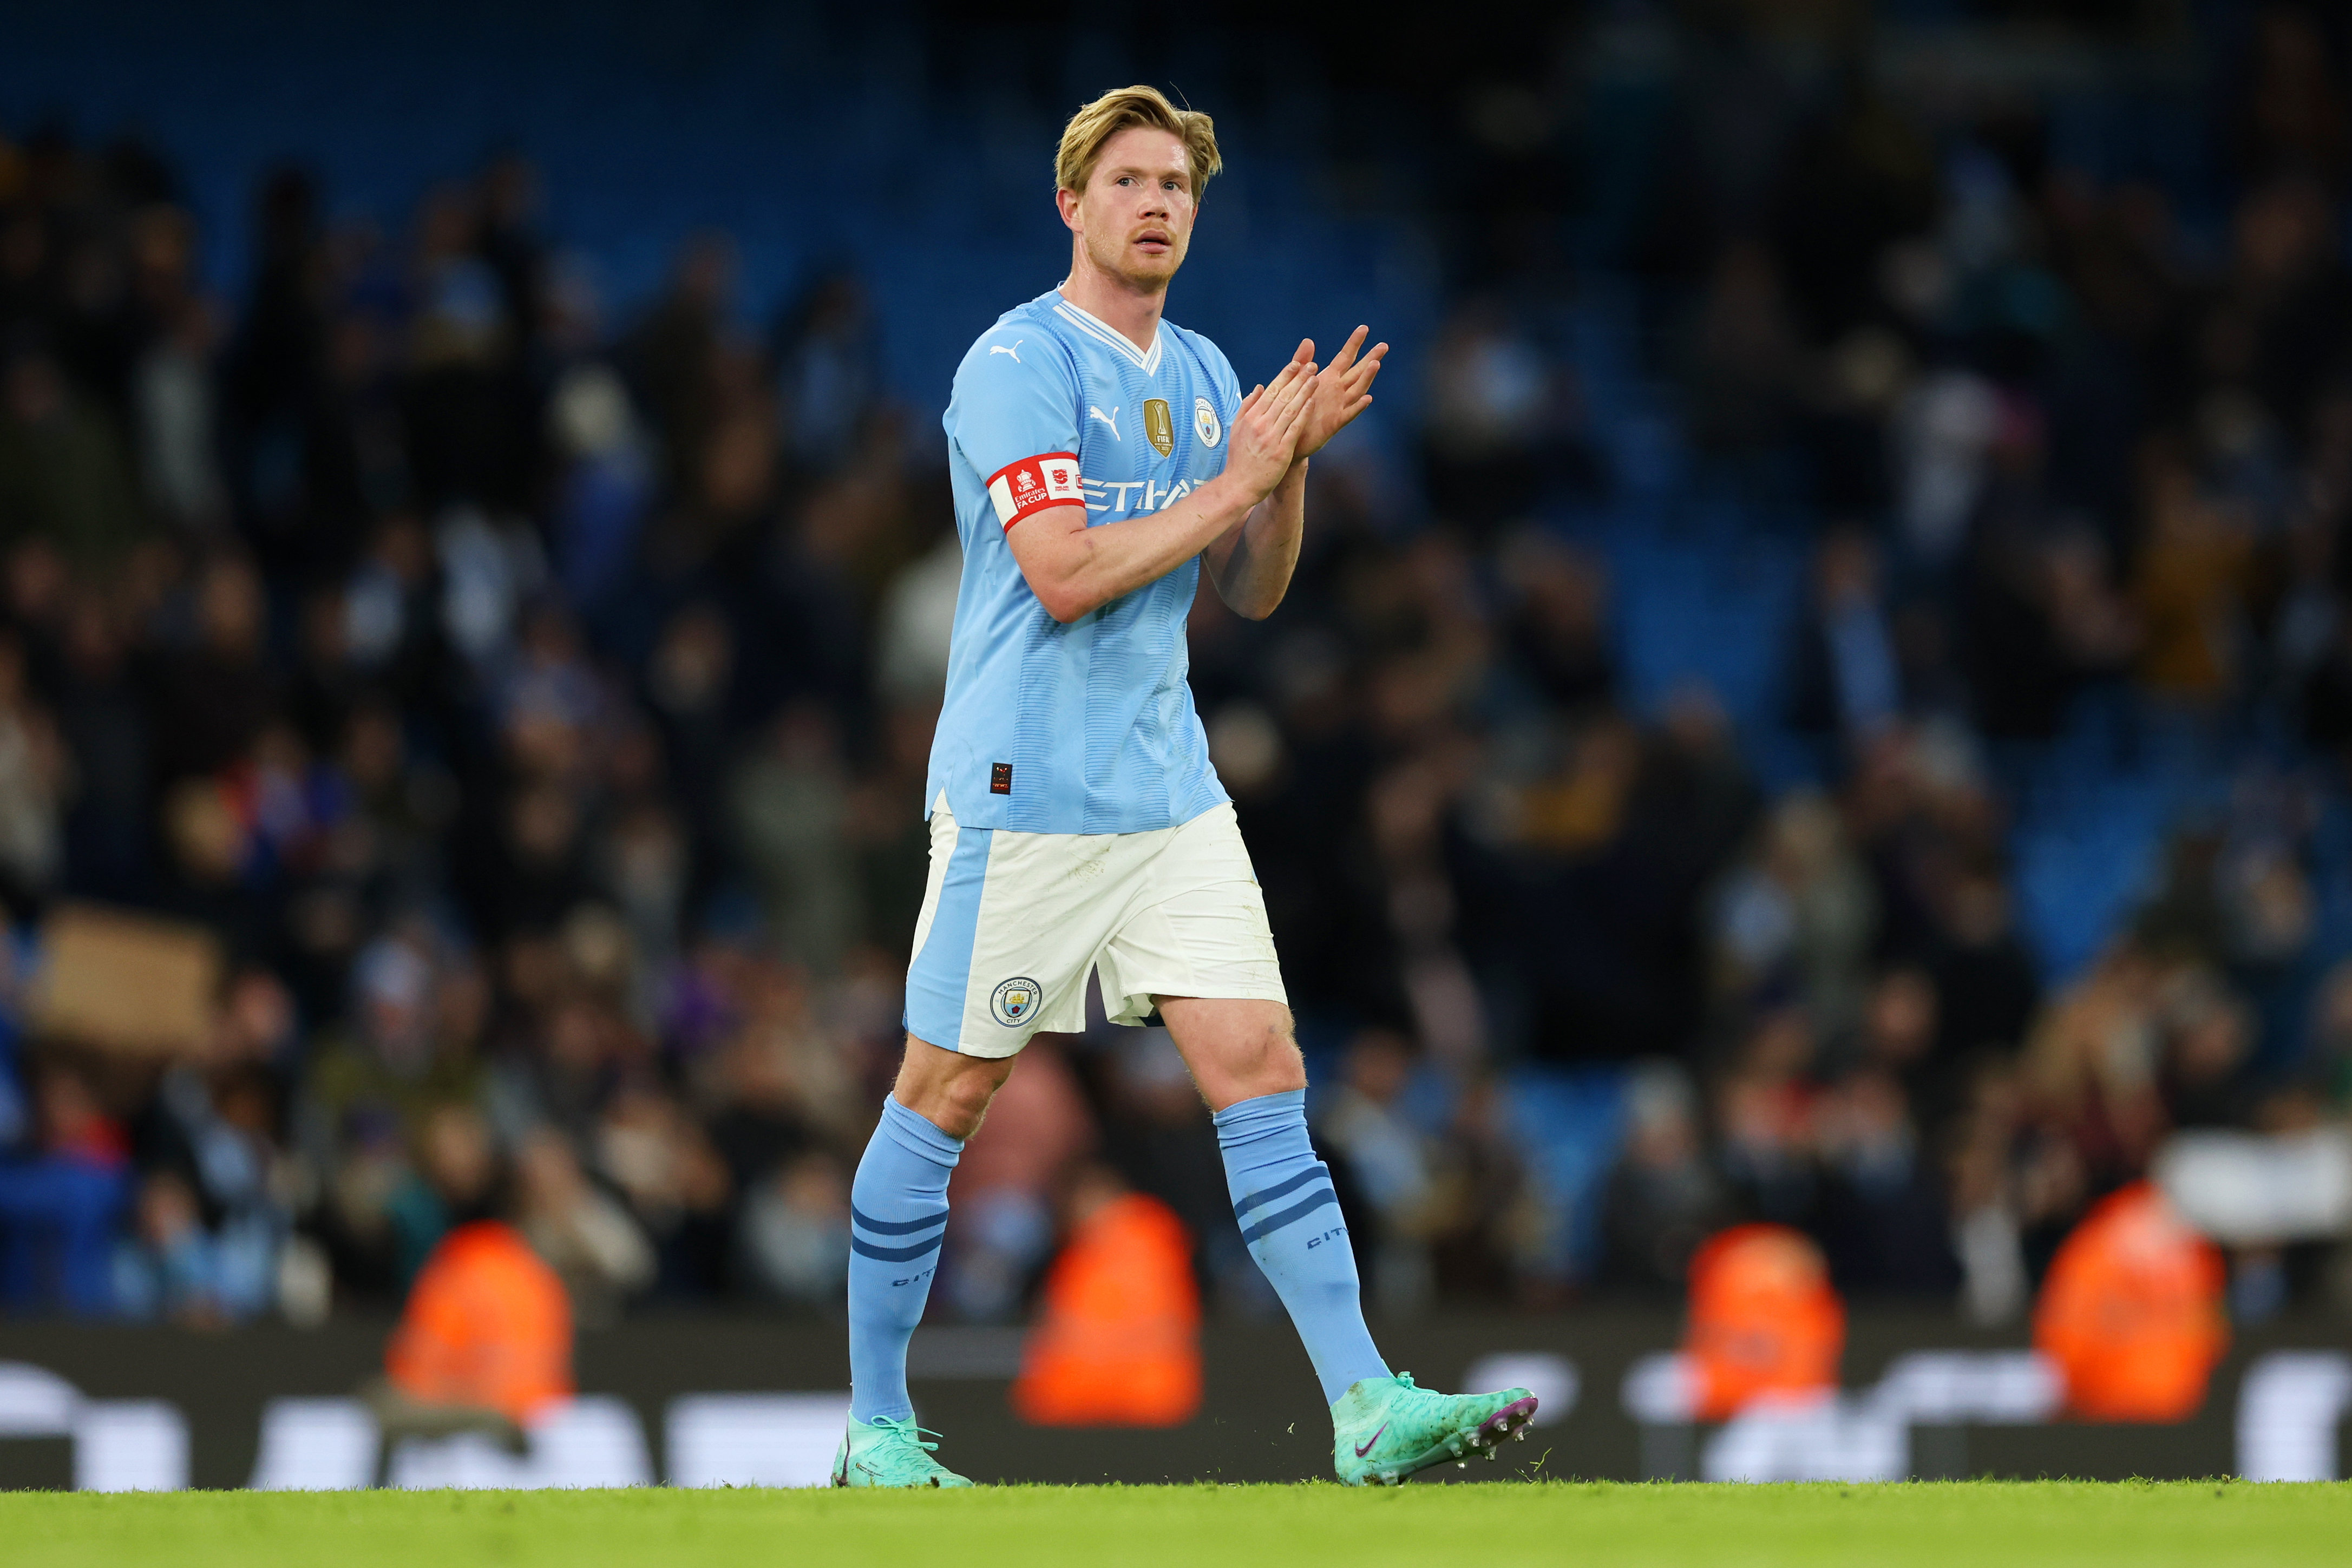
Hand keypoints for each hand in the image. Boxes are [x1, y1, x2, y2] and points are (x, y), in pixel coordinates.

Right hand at [1225, 356, 1317, 498]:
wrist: (1239, 485)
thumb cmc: (1239, 459)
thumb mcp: (1236, 430)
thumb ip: (1247, 407)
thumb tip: (1259, 387)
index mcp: (1250, 417)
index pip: (1270, 391)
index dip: (1285, 376)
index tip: (1297, 364)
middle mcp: (1260, 424)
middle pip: (1282, 396)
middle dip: (1298, 378)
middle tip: (1312, 365)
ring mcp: (1270, 437)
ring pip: (1290, 409)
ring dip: (1304, 392)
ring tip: (1315, 378)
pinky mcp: (1281, 451)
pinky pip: (1294, 428)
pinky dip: (1303, 413)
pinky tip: (1312, 402)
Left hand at [1288, 326, 1387, 458]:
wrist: (1290, 439)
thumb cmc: (1294, 410)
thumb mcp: (1296, 383)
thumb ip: (1302, 362)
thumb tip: (1309, 340)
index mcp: (1328, 379)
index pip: (1345, 357)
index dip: (1354, 343)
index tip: (1364, 328)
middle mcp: (1337, 391)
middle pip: (1358, 372)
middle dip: (1370, 358)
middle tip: (1384, 346)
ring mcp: (1338, 406)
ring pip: (1357, 390)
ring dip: (1367, 378)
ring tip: (1376, 364)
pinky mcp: (1334, 423)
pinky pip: (1349, 414)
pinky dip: (1358, 406)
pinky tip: (1367, 398)